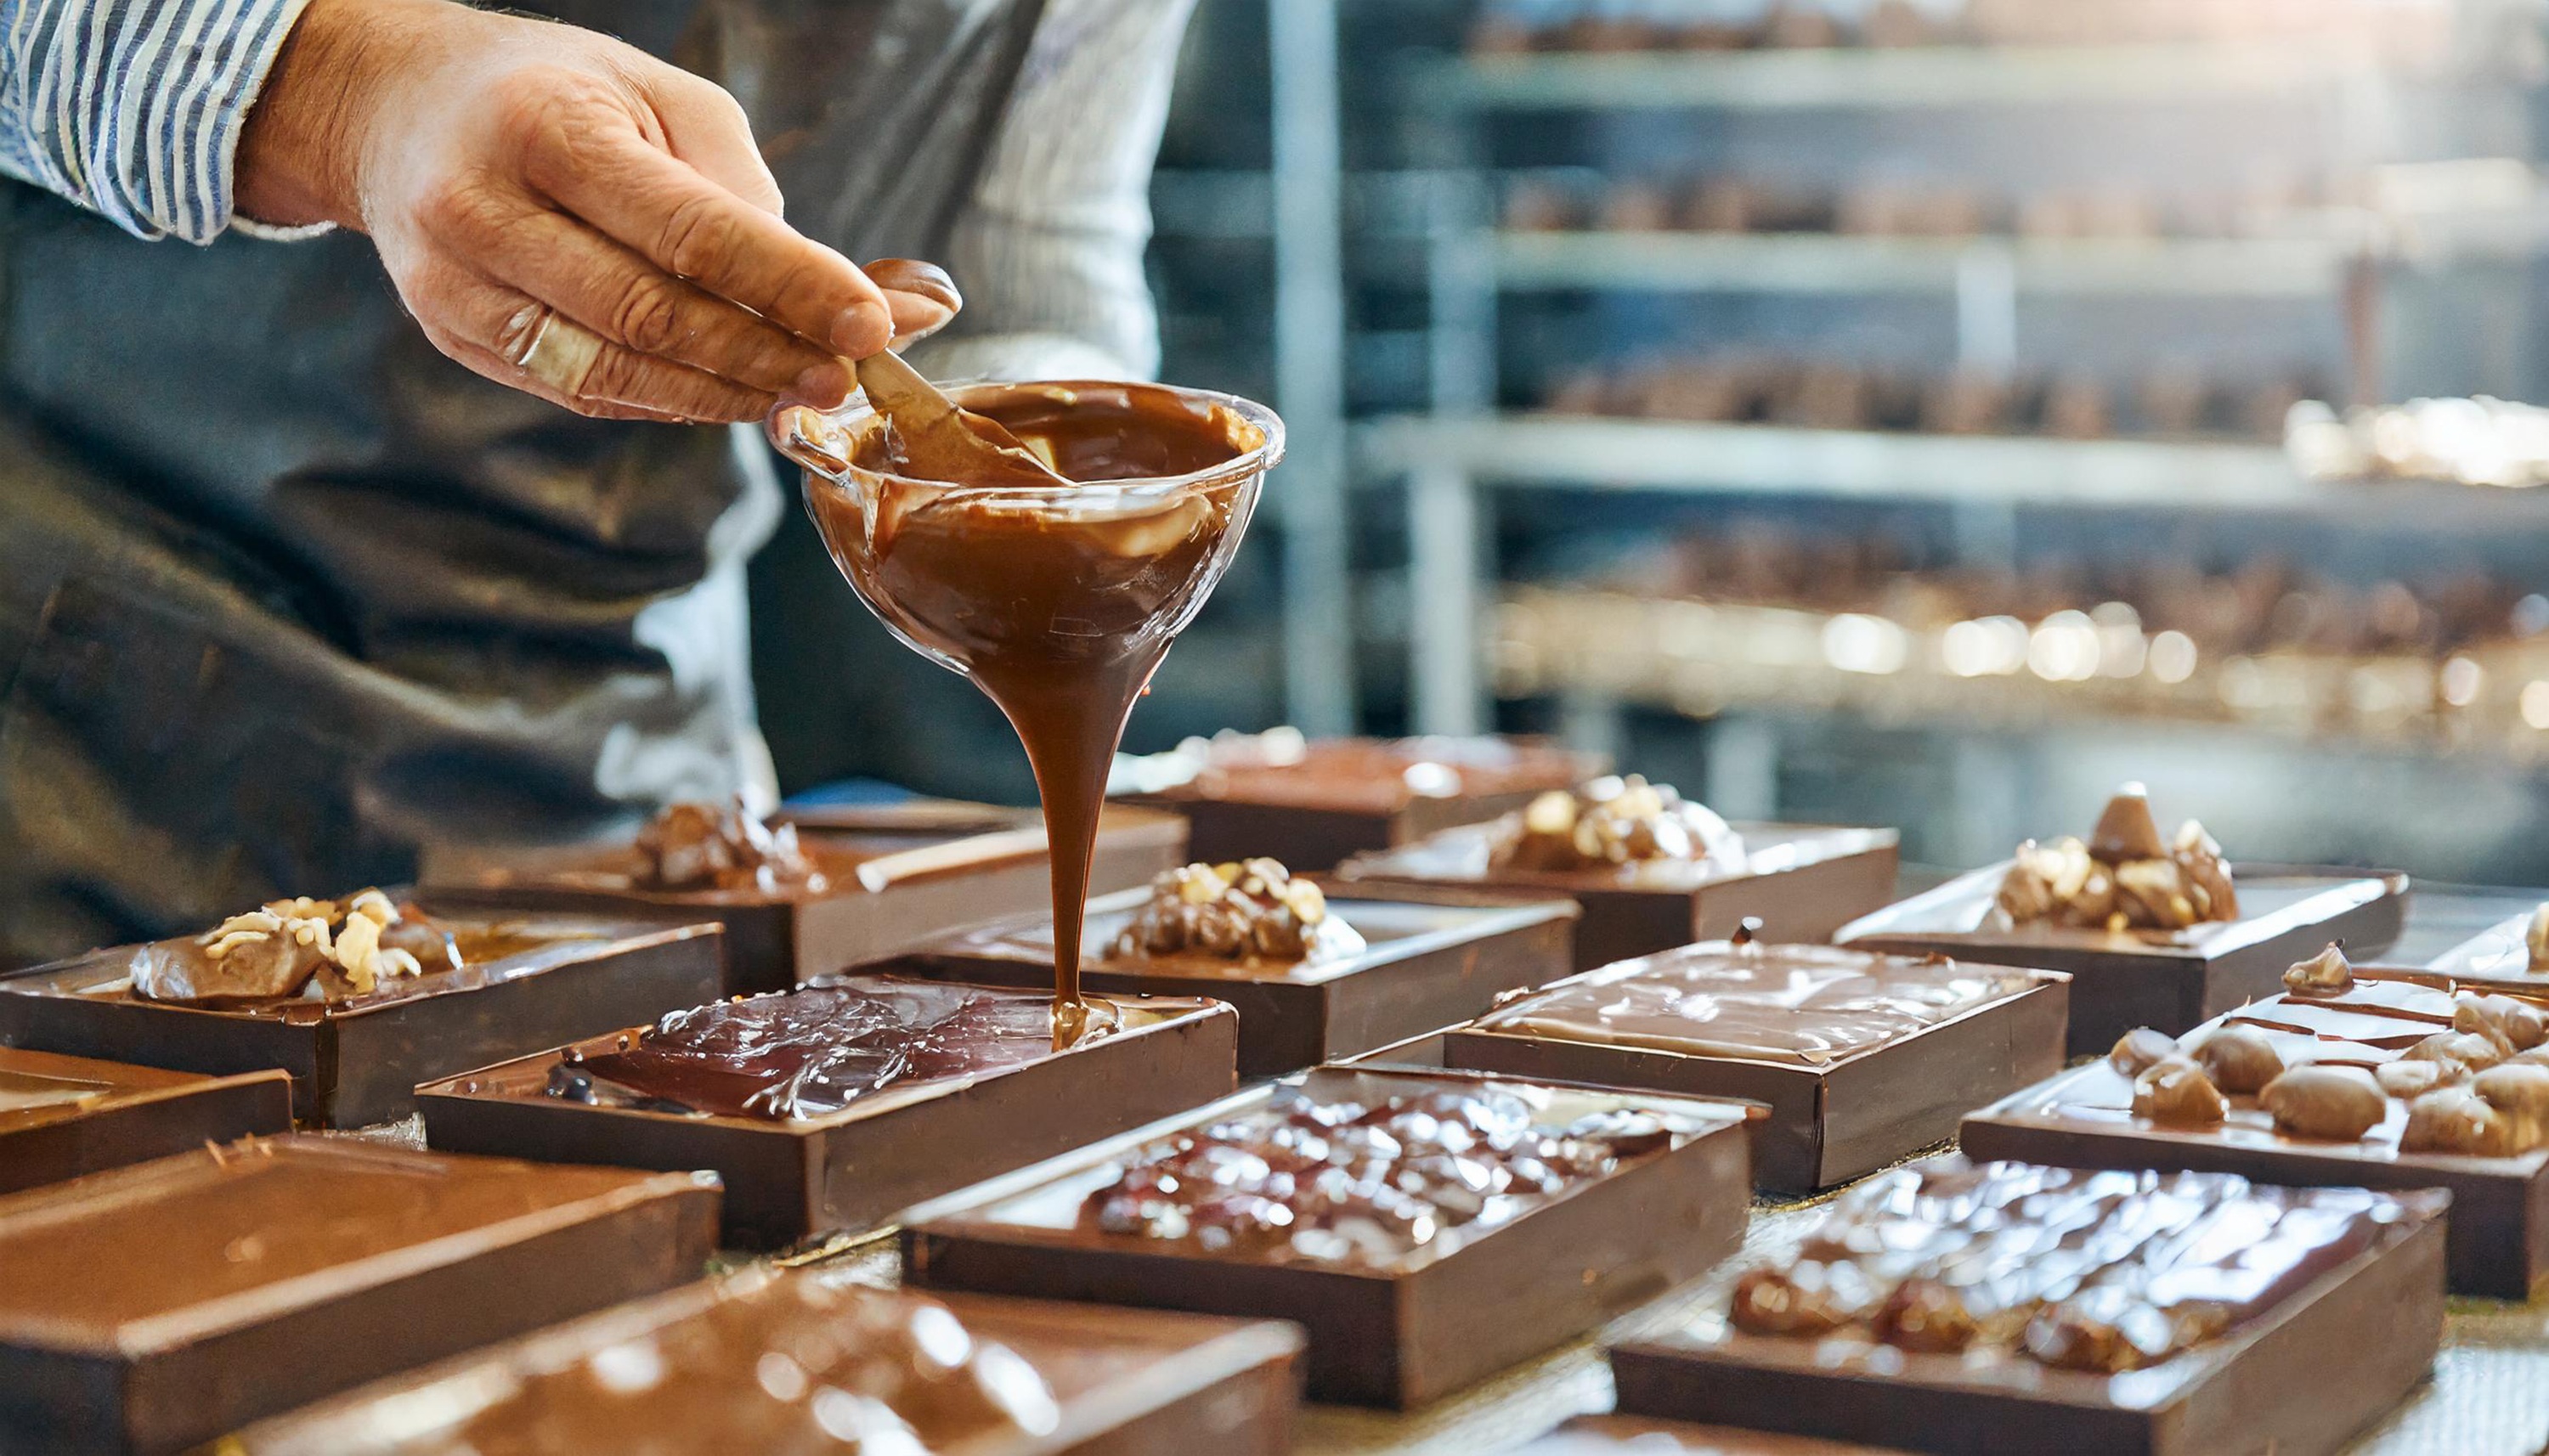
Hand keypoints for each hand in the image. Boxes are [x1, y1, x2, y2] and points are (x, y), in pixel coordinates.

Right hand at [236, 0, 955, 421]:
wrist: (394, 108)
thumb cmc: (555, 95)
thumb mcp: (656, 96)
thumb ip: (744, 190)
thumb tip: (844, 291)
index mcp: (545, 127)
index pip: (690, 229)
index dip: (790, 286)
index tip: (871, 322)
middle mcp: (485, 209)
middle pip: (652, 314)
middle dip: (766, 355)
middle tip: (848, 375)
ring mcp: (457, 284)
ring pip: (613, 371)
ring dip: (723, 394)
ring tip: (802, 393)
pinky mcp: (454, 336)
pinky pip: (581, 391)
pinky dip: (668, 399)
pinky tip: (727, 393)